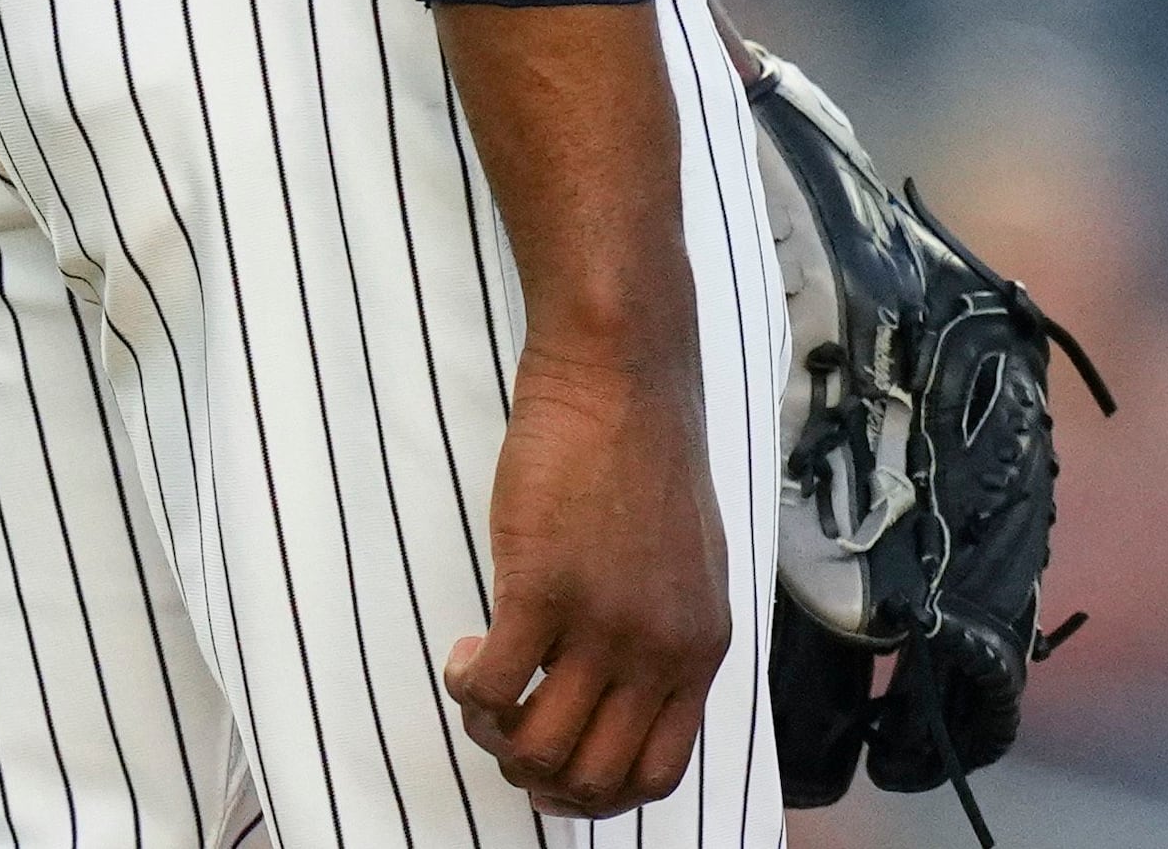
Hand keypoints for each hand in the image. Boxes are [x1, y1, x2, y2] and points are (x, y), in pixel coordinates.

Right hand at [444, 334, 728, 815]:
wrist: (623, 372)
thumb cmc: (646, 456)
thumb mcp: (691, 566)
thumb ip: (667, 636)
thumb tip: (623, 698)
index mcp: (701, 647)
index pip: (658, 773)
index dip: (597, 795)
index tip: (555, 772)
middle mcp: (661, 648)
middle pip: (593, 778)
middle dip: (538, 777)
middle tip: (507, 732)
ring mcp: (604, 622)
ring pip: (537, 748)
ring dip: (493, 735)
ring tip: (482, 684)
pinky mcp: (543, 587)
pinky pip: (490, 688)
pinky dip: (466, 689)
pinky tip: (466, 650)